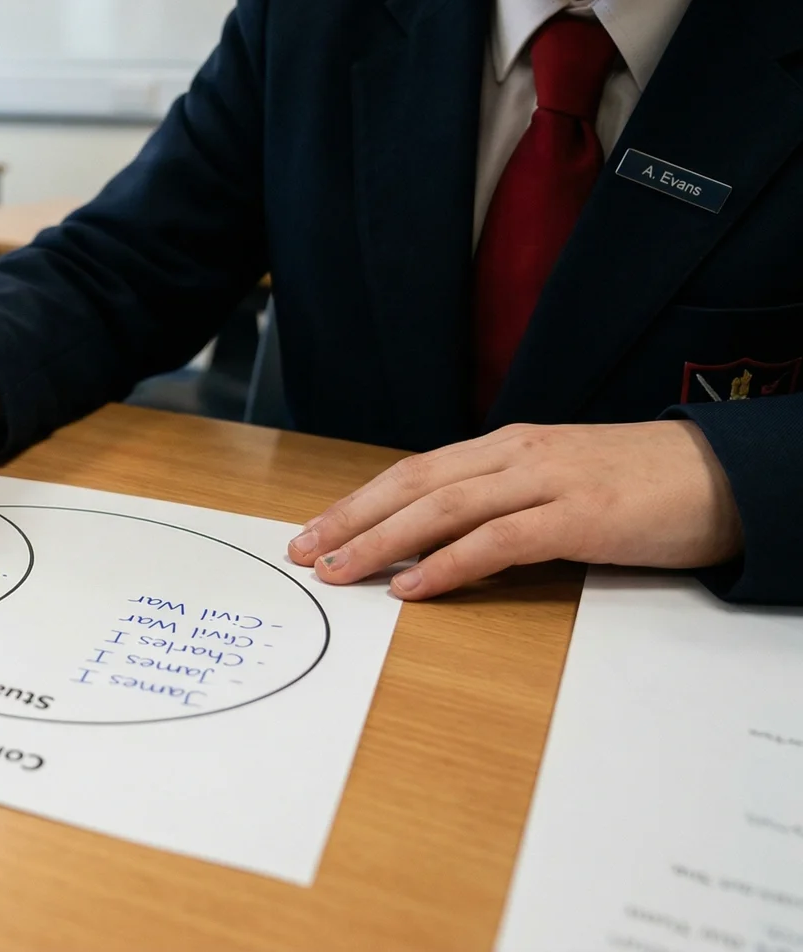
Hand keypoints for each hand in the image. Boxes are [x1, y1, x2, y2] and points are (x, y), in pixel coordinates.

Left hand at [287, 421, 743, 598]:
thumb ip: (503, 503)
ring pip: (443, 508)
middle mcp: (518, 454)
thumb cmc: (643, 484)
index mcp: (508, 446)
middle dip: (351, 518)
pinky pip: (499, 540)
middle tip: (304, 551)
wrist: (728, 474)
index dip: (359, 501)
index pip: (414, 470)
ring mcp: (548, 481)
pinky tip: (414, 586)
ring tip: (341, 572)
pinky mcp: (580, 516)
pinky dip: (449, 563)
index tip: (315, 530)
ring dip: (382, 541)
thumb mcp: (560, 484)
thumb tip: (441, 542)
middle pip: (413, 484)